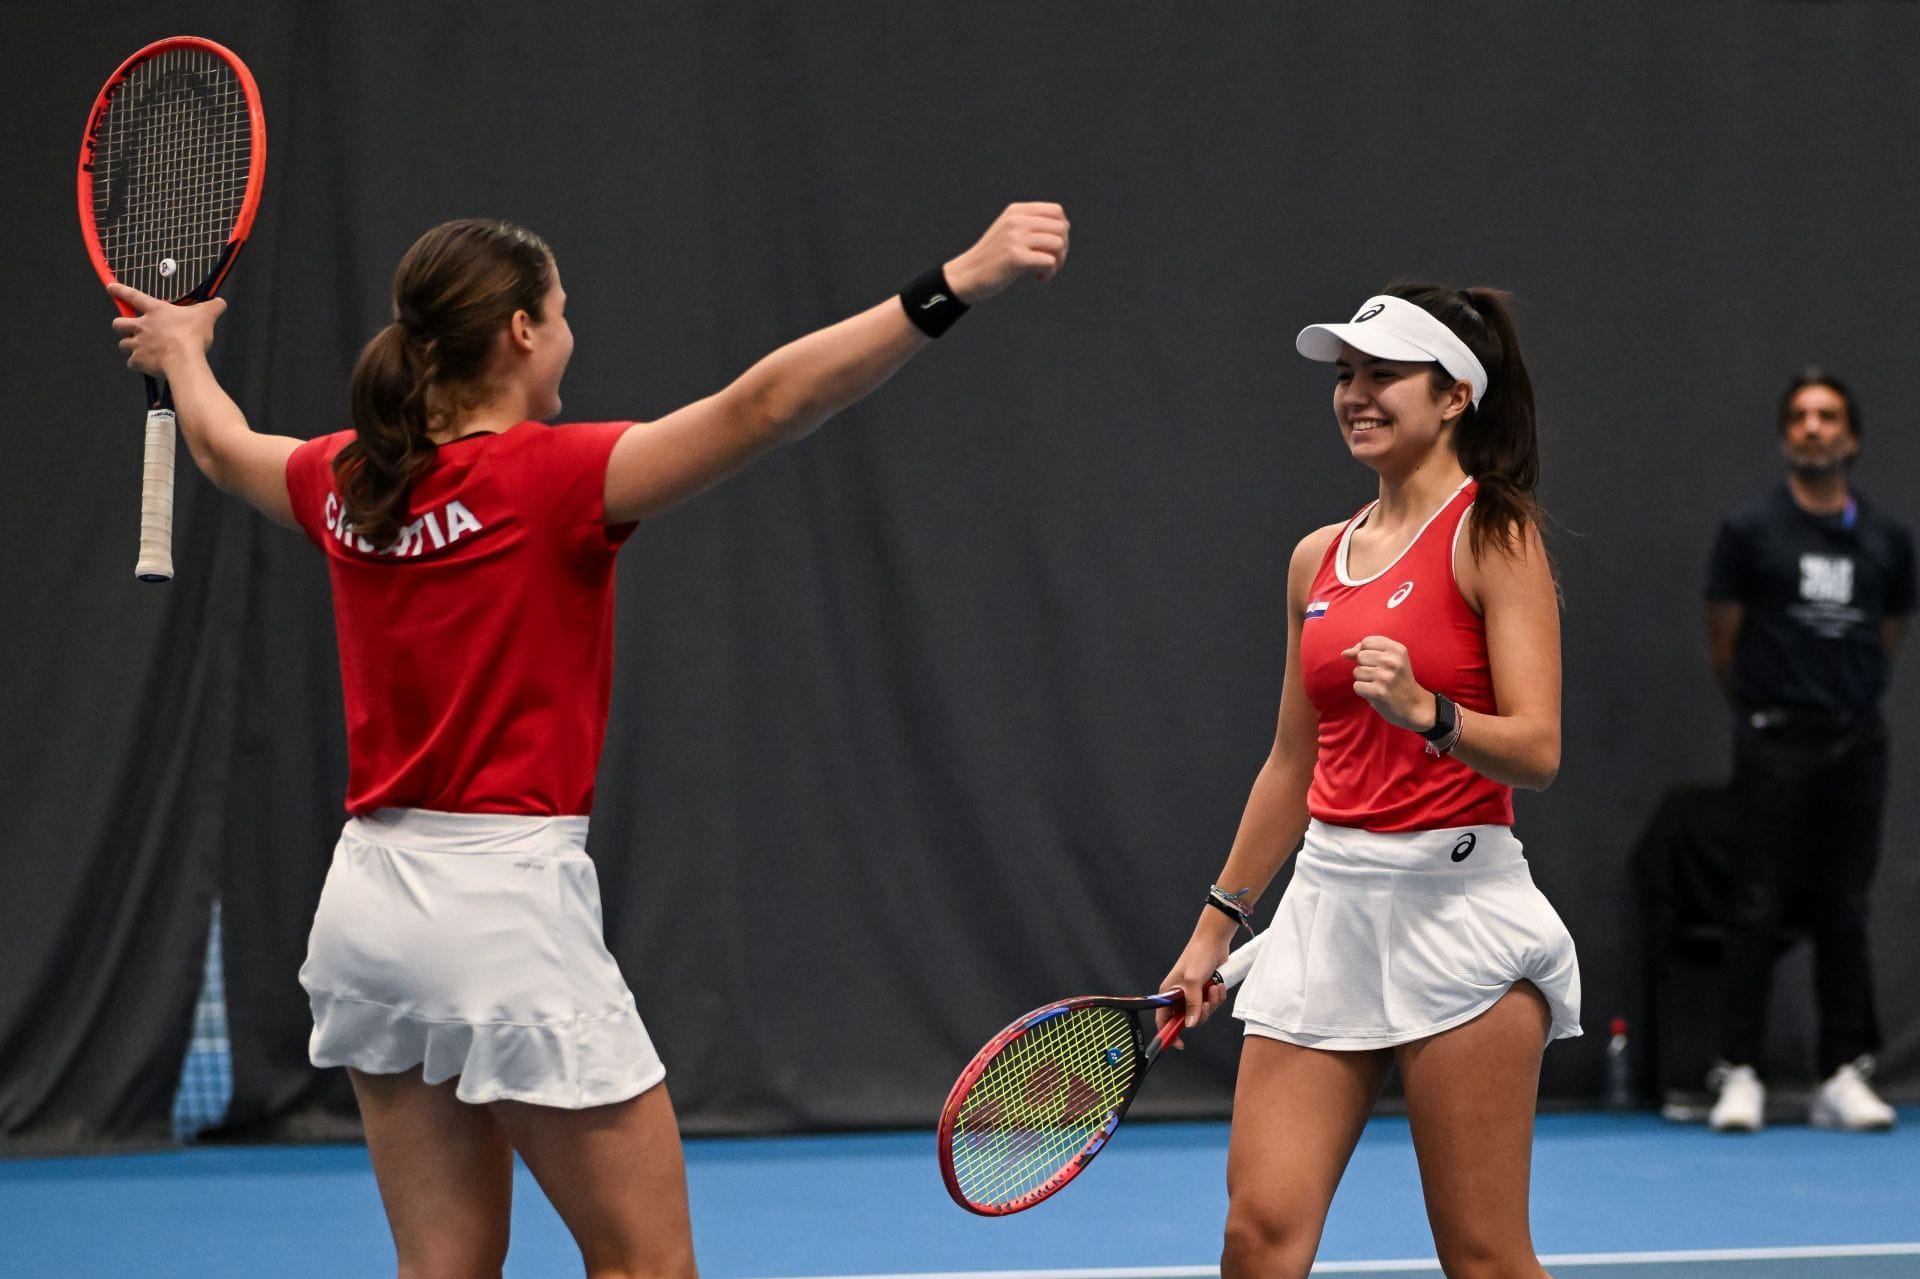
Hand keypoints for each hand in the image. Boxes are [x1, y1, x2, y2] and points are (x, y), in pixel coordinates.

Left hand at [109, 283, 225, 377]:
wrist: (183, 359)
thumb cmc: (192, 334)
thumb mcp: (206, 315)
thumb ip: (213, 307)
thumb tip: (221, 302)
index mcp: (155, 311)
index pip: (133, 296)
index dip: (120, 291)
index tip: (110, 287)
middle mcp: (141, 326)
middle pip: (118, 324)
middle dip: (121, 326)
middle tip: (130, 330)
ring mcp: (138, 344)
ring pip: (123, 344)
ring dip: (129, 346)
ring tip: (140, 350)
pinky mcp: (139, 361)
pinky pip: (132, 363)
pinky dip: (137, 365)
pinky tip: (146, 366)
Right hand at [941, 202, 1068, 303]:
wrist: (967, 275)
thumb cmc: (992, 258)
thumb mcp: (1009, 231)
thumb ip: (1031, 224)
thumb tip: (1065, 226)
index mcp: (1016, 211)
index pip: (1056, 211)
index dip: (1062, 229)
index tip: (1052, 246)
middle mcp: (1016, 221)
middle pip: (1061, 228)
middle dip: (1063, 248)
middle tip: (1052, 262)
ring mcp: (1015, 238)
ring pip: (1058, 244)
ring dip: (1058, 262)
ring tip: (1044, 271)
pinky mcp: (1016, 257)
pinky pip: (1049, 262)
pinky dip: (1049, 273)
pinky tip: (1038, 278)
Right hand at [1155, 933, 1231, 1047]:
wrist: (1214, 942)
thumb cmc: (1197, 956)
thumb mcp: (1193, 981)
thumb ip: (1192, 1004)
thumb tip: (1191, 1023)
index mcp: (1168, 993)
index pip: (1163, 1019)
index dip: (1169, 1033)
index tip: (1180, 1044)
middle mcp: (1179, 995)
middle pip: (1188, 1019)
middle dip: (1201, 1013)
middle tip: (1206, 1003)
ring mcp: (1193, 994)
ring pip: (1203, 1012)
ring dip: (1212, 1003)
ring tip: (1214, 988)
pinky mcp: (1205, 991)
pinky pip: (1212, 1004)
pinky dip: (1218, 997)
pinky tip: (1218, 985)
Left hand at [1341, 634, 1434, 731]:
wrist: (1414, 706)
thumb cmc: (1397, 680)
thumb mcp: (1390, 659)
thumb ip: (1366, 651)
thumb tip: (1344, 653)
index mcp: (1397, 649)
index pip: (1366, 642)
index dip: (1366, 652)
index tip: (1378, 662)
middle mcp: (1392, 661)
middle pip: (1360, 656)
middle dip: (1365, 666)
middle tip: (1381, 675)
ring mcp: (1385, 677)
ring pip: (1357, 671)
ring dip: (1364, 680)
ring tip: (1379, 684)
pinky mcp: (1378, 692)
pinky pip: (1357, 686)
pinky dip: (1363, 691)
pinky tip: (1376, 693)